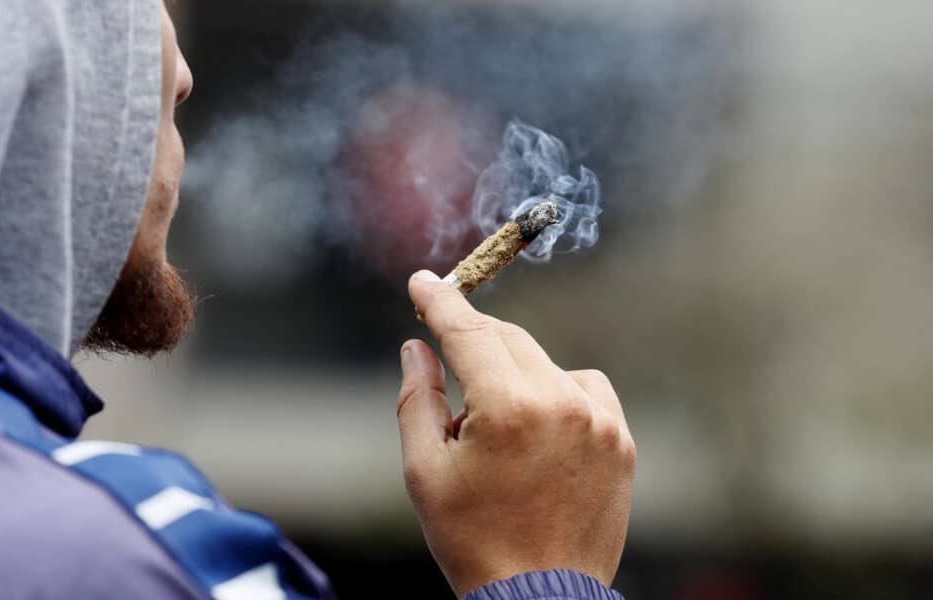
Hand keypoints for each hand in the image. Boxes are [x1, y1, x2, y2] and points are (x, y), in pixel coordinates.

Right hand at [397, 271, 635, 596]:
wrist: (539, 599)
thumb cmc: (473, 541)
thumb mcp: (424, 471)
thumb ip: (417, 398)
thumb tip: (416, 347)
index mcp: (509, 408)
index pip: (468, 332)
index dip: (441, 302)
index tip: (423, 281)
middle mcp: (562, 402)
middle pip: (508, 340)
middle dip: (473, 340)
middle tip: (445, 350)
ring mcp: (600, 420)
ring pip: (545, 363)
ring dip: (514, 373)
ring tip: (494, 425)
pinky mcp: (622, 440)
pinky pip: (584, 389)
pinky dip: (557, 394)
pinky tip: (538, 429)